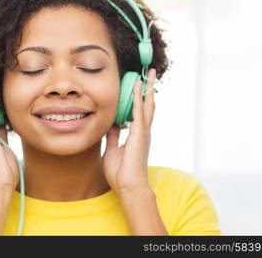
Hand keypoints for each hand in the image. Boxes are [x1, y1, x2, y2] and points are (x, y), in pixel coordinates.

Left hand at [102, 68, 156, 193]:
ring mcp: (143, 131)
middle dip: (148, 89)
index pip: (138, 112)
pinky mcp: (140, 132)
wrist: (128, 185)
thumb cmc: (120, 172)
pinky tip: (139, 85)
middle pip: (147, 105)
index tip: (136, 86)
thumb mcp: (113, 149)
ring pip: (147, 104)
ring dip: (147, 88)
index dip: (138, 99)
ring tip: (149, 74)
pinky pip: (139, 110)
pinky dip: (139, 97)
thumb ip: (113, 135)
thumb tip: (111, 125)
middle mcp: (142, 130)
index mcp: (136, 135)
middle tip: (150, 75)